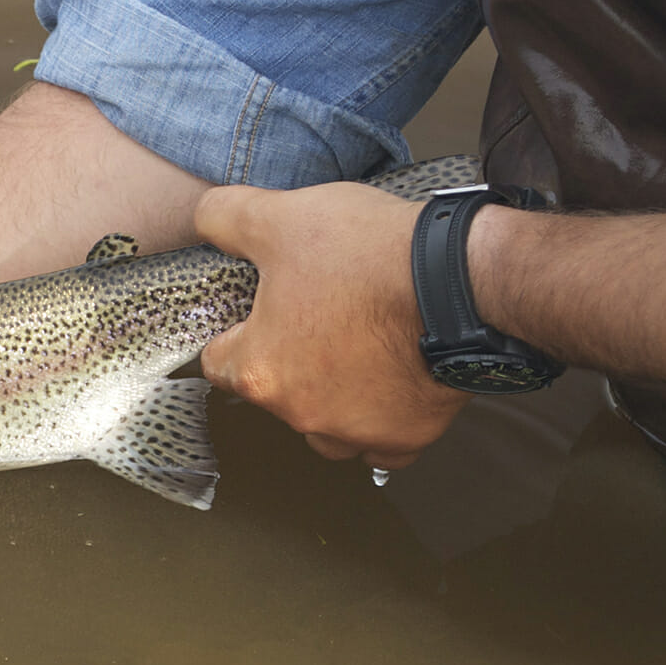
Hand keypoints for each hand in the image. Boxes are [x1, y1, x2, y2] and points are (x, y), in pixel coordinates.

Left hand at [195, 181, 468, 470]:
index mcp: (260, 370)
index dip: (235, 330)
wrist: (459, 282)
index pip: (218, 363)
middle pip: (275, 394)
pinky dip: (380, 421)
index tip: (258, 311)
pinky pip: (381, 446)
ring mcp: (356, 431)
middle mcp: (301, 413)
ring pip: (325, 426)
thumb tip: (205, 220)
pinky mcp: (405, 436)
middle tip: (319, 315)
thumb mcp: (281, 218)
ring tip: (355, 349)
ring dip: (331, 397)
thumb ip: (226, 218)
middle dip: (289, 359)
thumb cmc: (371, 257)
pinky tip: (389, 384)